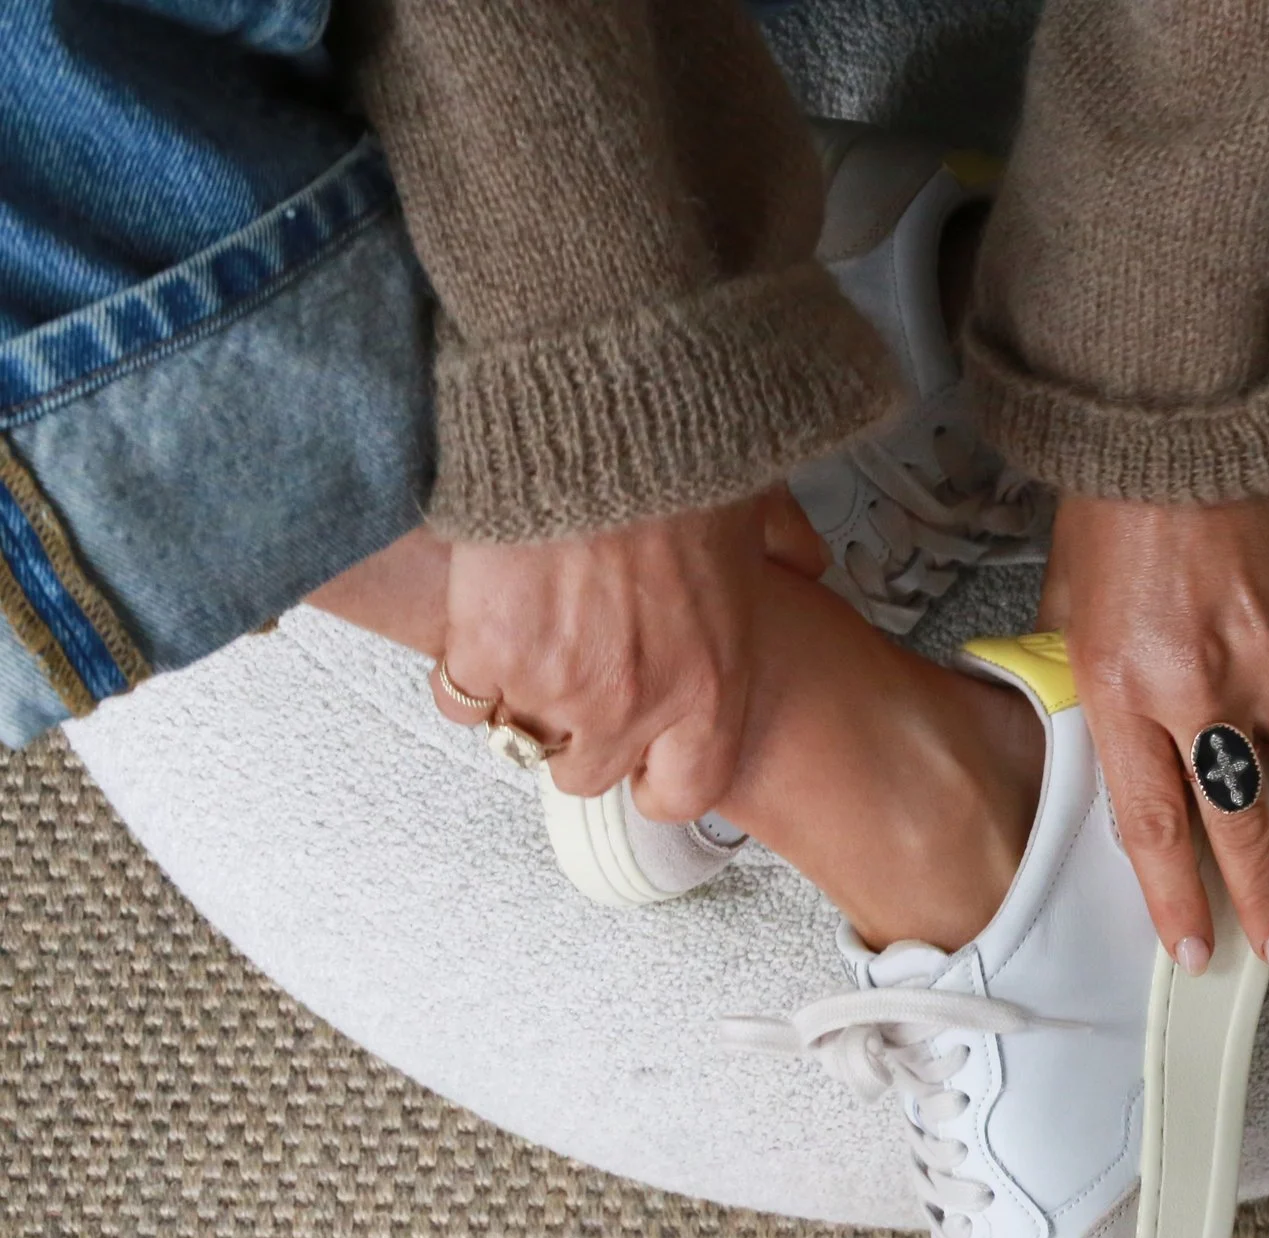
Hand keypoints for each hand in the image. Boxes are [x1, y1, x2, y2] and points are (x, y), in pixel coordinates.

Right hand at [431, 489, 825, 820]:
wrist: (598, 415)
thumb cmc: (680, 455)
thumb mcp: (763, 507)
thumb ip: (787, 550)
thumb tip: (805, 562)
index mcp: (712, 685)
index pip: (686, 790)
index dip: (656, 779)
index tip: (641, 762)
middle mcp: (635, 704)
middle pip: (588, 773)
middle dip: (580, 737)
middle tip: (574, 685)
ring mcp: (557, 686)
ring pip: (521, 738)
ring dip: (523, 701)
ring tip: (529, 646)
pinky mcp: (487, 653)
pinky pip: (462, 697)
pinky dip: (467, 670)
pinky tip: (483, 627)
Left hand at [1041, 493, 1268, 976]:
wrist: (1187, 419)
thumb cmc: (1114, 506)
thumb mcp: (1067, 607)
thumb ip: (1090, 687)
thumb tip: (1108, 740)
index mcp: (1124, 690)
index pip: (1155, 829)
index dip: (1178, 902)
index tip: (1194, 951)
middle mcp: (1201, 690)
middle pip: (1240, 827)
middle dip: (1262, 903)